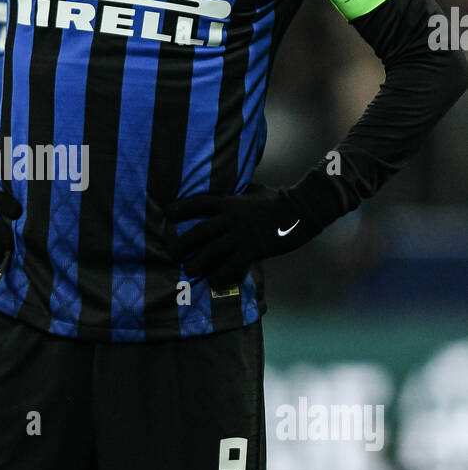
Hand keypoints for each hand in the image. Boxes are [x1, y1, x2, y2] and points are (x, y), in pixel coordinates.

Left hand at [164, 184, 314, 287]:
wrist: (301, 210)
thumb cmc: (277, 200)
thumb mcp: (254, 191)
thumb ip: (238, 193)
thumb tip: (230, 189)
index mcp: (231, 202)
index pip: (200, 202)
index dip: (182, 207)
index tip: (167, 213)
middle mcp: (233, 218)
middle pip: (201, 230)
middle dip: (184, 242)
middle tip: (171, 253)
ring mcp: (243, 235)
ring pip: (213, 250)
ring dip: (199, 262)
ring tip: (189, 270)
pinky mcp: (254, 249)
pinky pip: (233, 265)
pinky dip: (223, 274)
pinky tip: (215, 280)